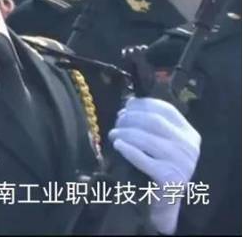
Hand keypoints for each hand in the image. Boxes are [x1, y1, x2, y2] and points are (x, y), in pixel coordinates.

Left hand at [108, 97, 200, 234]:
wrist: (163, 200)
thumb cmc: (157, 166)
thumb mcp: (159, 142)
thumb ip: (150, 123)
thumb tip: (129, 101)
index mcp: (189, 134)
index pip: (166, 110)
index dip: (143, 105)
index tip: (126, 107)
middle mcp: (189, 147)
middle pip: (154, 121)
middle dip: (130, 119)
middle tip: (116, 123)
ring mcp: (182, 163)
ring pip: (147, 138)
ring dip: (125, 133)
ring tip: (113, 135)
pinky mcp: (170, 179)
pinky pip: (143, 159)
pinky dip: (127, 150)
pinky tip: (118, 146)